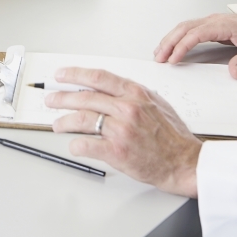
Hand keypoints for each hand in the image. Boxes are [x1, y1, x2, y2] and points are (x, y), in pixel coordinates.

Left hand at [47, 68, 201, 197]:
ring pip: (83, 119)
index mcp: (135, 93)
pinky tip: (74, 145)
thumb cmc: (173, 135)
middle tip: (52, 100)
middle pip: (85, 97)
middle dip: (63, 98)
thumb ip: (133, 94)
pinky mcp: (118, 151)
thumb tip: (110, 88)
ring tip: (57, 124)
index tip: (62, 75)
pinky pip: (88, 145)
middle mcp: (127, 108)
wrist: (184, 161)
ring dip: (65, 121)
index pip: (98, 77)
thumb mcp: (156, 103)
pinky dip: (77, 145)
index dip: (75, 74)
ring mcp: (122, 129)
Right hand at [154, 8, 236, 78]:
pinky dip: (177, 36)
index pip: (196, 34)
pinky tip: (172, 45)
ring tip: (160, 53)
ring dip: (170, 39)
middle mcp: (214, 20)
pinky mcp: (211, 25)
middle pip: (184, 28)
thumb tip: (233, 72)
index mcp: (223, 24)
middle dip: (169, 42)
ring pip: (184, 27)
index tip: (174, 58)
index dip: (183, 46)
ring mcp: (211, 21)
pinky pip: (189, 29)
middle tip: (159, 58)